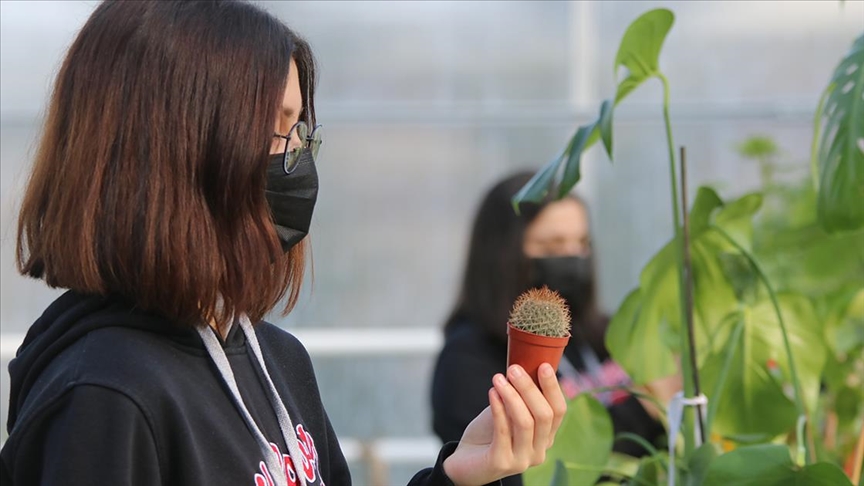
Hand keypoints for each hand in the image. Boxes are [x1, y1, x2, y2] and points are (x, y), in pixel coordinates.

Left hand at [442, 363, 567, 485]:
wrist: (464, 461)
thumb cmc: (487, 434)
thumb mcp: (506, 411)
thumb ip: (518, 397)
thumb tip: (522, 367)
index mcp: (545, 437)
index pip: (559, 411)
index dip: (553, 387)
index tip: (543, 365)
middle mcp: (539, 451)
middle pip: (544, 415)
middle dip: (529, 388)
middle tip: (514, 369)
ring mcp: (522, 460)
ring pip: (525, 422)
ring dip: (512, 395)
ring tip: (498, 378)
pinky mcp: (502, 463)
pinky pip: (503, 431)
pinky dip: (498, 408)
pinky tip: (492, 393)